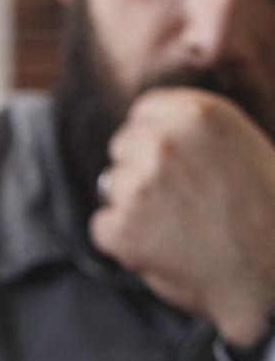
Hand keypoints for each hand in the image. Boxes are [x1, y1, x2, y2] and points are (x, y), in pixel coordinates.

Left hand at [91, 87, 274, 345]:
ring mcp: (137, 185)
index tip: (168, 161)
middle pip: (121, 146)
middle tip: (179, 199)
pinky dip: (123, 242)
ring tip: (178, 226)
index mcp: (196, 114)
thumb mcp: (239, 146)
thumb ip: (192, 134)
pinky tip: (162, 248)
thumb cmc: (266, 210)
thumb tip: (148, 134)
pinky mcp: (122, 227)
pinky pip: (102, 228)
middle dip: (140, 170)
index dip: (153, 139)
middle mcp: (163, 143)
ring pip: (109, 187)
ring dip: (132, 206)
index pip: (143, 112)